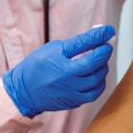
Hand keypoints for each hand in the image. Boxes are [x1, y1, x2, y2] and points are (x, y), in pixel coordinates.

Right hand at [2, 25, 116, 117]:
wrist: (24, 91)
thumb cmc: (37, 67)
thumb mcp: (52, 49)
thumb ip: (75, 44)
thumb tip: (96, 37)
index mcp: (57, 60)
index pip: (83, 44)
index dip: (99, 35)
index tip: (109, 30)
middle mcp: (65, 77)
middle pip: (94, 63)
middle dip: (104, 52)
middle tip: (105, 46)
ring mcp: (70, 92)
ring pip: (97, 79)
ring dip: (103, 67)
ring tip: (99, 61)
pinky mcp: (74, 102)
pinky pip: (94, 93)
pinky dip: (99, 83)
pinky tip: (96, 76)